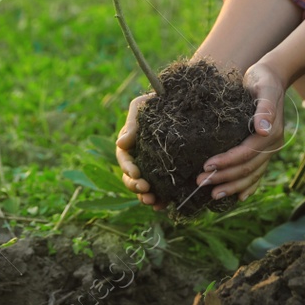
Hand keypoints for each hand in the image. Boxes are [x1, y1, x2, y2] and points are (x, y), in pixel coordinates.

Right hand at [115, 92, 165, 209]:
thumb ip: (132, 124)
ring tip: (152, 201)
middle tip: (146, 190)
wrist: (184, 100)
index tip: (137, 174)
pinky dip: (161, 199)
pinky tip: (163, 205)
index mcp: (131, 144)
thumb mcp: (142, 106)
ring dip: (144, 196)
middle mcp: (141, 158)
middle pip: (131, 177)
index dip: (128, 169)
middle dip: (135, 186)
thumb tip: (120, 144)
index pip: (124, 160)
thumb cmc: (159, 100)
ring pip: (144, 187)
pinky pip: (162, 190)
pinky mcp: (169, 173)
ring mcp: (154, 167)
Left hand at [196, 61, 287, 201]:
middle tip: (201, 183)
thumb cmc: (262, 79)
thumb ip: (265, 108)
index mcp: (271, 132)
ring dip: (233, 186)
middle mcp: (272, 144)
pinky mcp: (264, 149)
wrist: (272, 77)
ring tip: (213, 195)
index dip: (227, 162)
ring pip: (251, 174)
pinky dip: (248, 186)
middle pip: (247, 168)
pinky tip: (238, 197)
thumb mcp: (263, 88)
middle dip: (224, 178)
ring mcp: (270, 149)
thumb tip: (263, 129)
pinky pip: (257, 172)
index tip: (206, 166)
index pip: (246, 153)